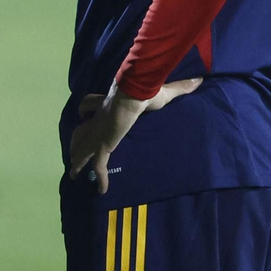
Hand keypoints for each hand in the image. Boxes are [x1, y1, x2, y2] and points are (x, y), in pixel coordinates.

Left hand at [67, 78, 201, 193]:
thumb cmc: (146, 91)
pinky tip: (102, 191)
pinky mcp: (104, 144)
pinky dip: (100, 178)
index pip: (89, 105)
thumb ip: (179, 88)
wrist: (135, 92)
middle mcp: (98, 119)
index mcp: (107, 105)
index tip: (82, 113)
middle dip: (76, 141)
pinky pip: (99, 165)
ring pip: (82, 148)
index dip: (85, 109)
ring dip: (77, 159)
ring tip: (74, 174)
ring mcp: (99, 132)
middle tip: (72, 152)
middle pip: (80, 130)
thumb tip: (198, 80)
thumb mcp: (164, 91)